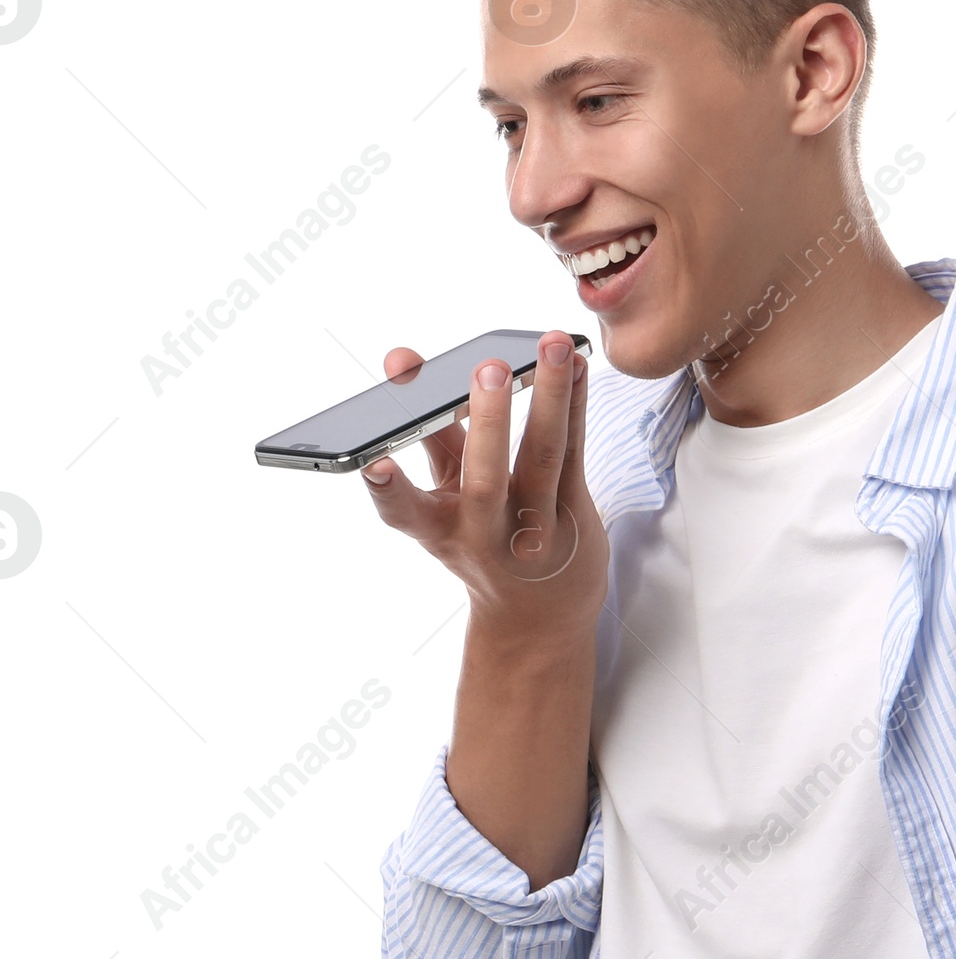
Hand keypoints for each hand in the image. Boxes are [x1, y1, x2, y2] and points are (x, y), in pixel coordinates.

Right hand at [360, 330, 606, 651]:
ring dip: (550, 395)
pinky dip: (575, 402)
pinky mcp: (575, 513)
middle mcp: (486, 534)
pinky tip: (578, 364)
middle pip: (484, 480)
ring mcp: (535, 527)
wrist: (539, 612)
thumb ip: (427, 432)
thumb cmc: (483, 537)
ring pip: (542, 456)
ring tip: (554, 345)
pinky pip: (574, 450)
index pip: (405, 514)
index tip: (375, 462)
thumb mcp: (445, 497)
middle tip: (489, 368)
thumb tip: (401, 360)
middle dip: (487, 421)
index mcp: (439, 531)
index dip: (387, 489)